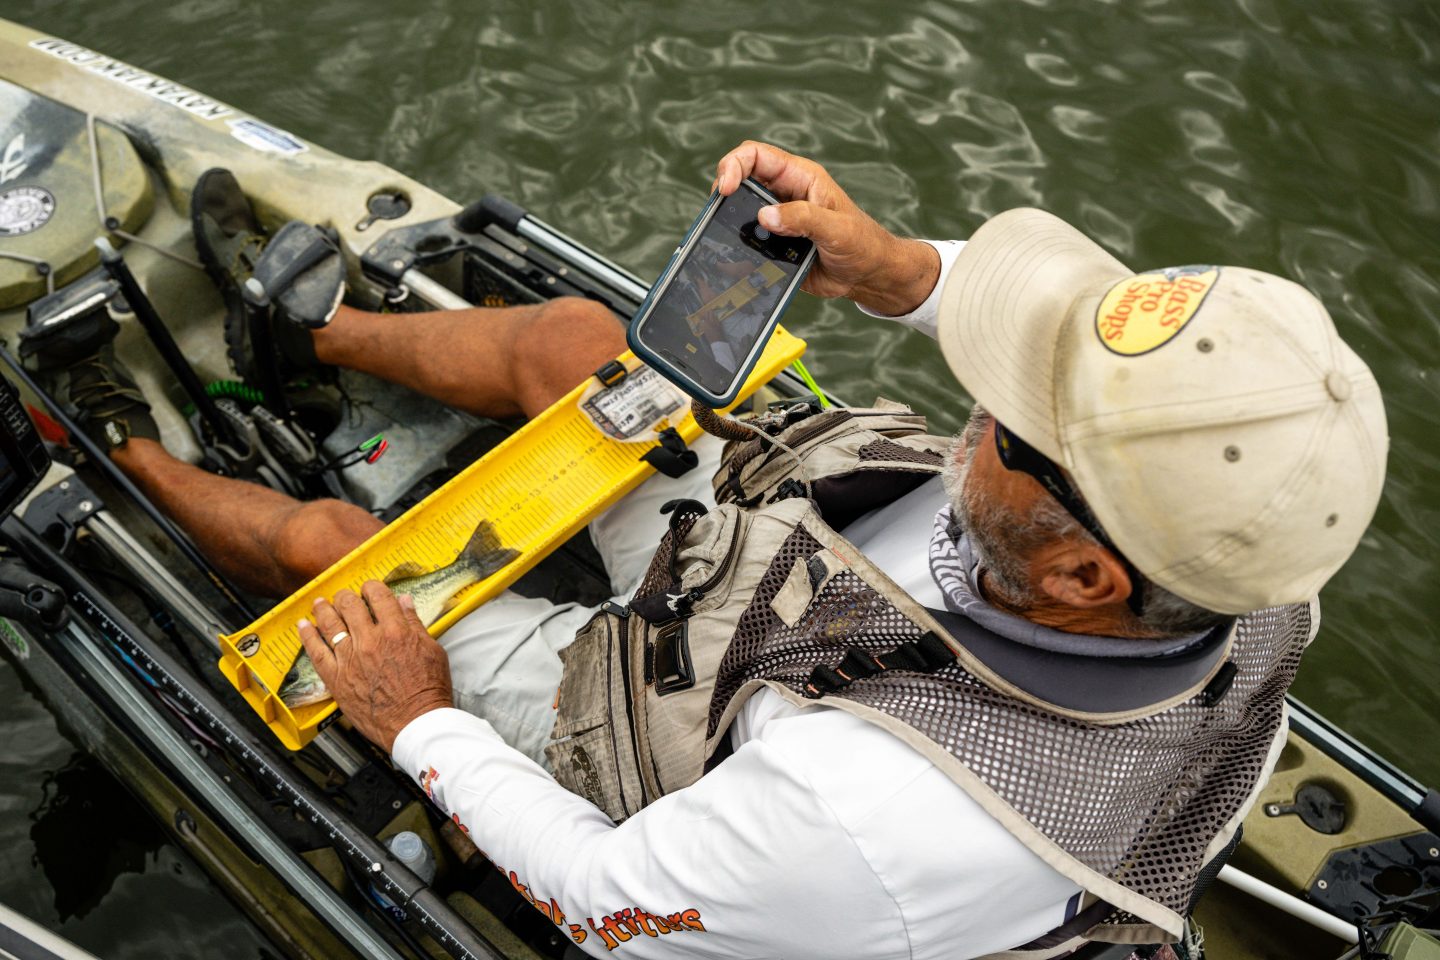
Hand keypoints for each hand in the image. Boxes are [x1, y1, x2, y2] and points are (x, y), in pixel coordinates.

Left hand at [297, 580, 452, 753]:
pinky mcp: (337, 678)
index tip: (370, 588)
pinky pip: (316, 652)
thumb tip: (405, 603)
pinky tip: (304, 626)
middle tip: (344, 596)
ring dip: (324, 609)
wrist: (415, 723)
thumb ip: (415, 624)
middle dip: (347, 597)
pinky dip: (308, 636)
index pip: (379, 597)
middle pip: (350, 606)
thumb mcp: (432, 651)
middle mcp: (370, 641)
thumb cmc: (427, 692)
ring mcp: (350, 659)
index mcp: (396, 631)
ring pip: (330, 624)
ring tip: (320, 603)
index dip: (372, 588)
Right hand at [713, 141, 939, 315]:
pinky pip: (747, 240)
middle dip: (724, 190)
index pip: (756, 155)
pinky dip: (737, 245)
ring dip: (728, 220)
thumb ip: (803, 219)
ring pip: (740, 211)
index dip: (734, 164)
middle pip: (741, 179)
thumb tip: (765, 216)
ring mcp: (777, 219)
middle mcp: (784, 194)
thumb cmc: (862, 244)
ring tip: (722, 233)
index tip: (727, 188)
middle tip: (718, 211)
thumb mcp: (837, 229)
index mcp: (800, 177)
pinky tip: (733, 255)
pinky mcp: (774, 244)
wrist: (868, 276)